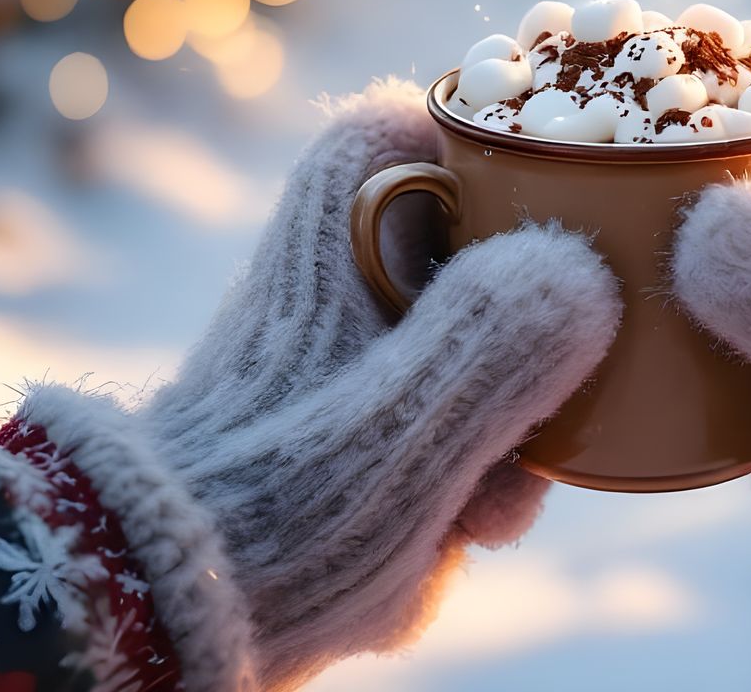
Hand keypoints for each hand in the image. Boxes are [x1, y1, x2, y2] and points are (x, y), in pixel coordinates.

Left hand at [145, 79, 619, 687]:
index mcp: (328, 250)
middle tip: (540, 413)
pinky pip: (438, 429)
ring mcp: (340, 366)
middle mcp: (331, 293)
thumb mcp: (405, 428)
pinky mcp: (346, 434)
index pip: (392, 131)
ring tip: (484, 512)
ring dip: (495, 433)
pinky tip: (445, 541)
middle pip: (461, 253)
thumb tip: (586, 272)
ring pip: (462, 357)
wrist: (164, 619)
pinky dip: (455, 483)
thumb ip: (500, 339)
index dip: (479, 146)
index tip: (550, 199)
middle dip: (520, 348)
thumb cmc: (272, 514)